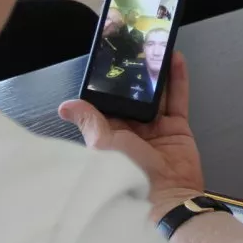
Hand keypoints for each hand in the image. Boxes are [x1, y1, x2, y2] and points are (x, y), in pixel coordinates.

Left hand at [59, 52, 204, 221]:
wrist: (165, 198)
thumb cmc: (126, 173)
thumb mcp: (102, 145)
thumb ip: (89, 121)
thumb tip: (65, 106)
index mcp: (109, 132)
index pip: (106, 102)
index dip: (108, 82)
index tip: (108, 58)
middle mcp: (131, 128)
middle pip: (133, 94)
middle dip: (134, 72)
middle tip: (135, 44)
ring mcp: (156, 127)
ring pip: (156, 92)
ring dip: (156, 70)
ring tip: (155, 45)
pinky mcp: (177, 127)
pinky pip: (177, 98)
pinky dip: (178, 78)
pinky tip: (175, 58)